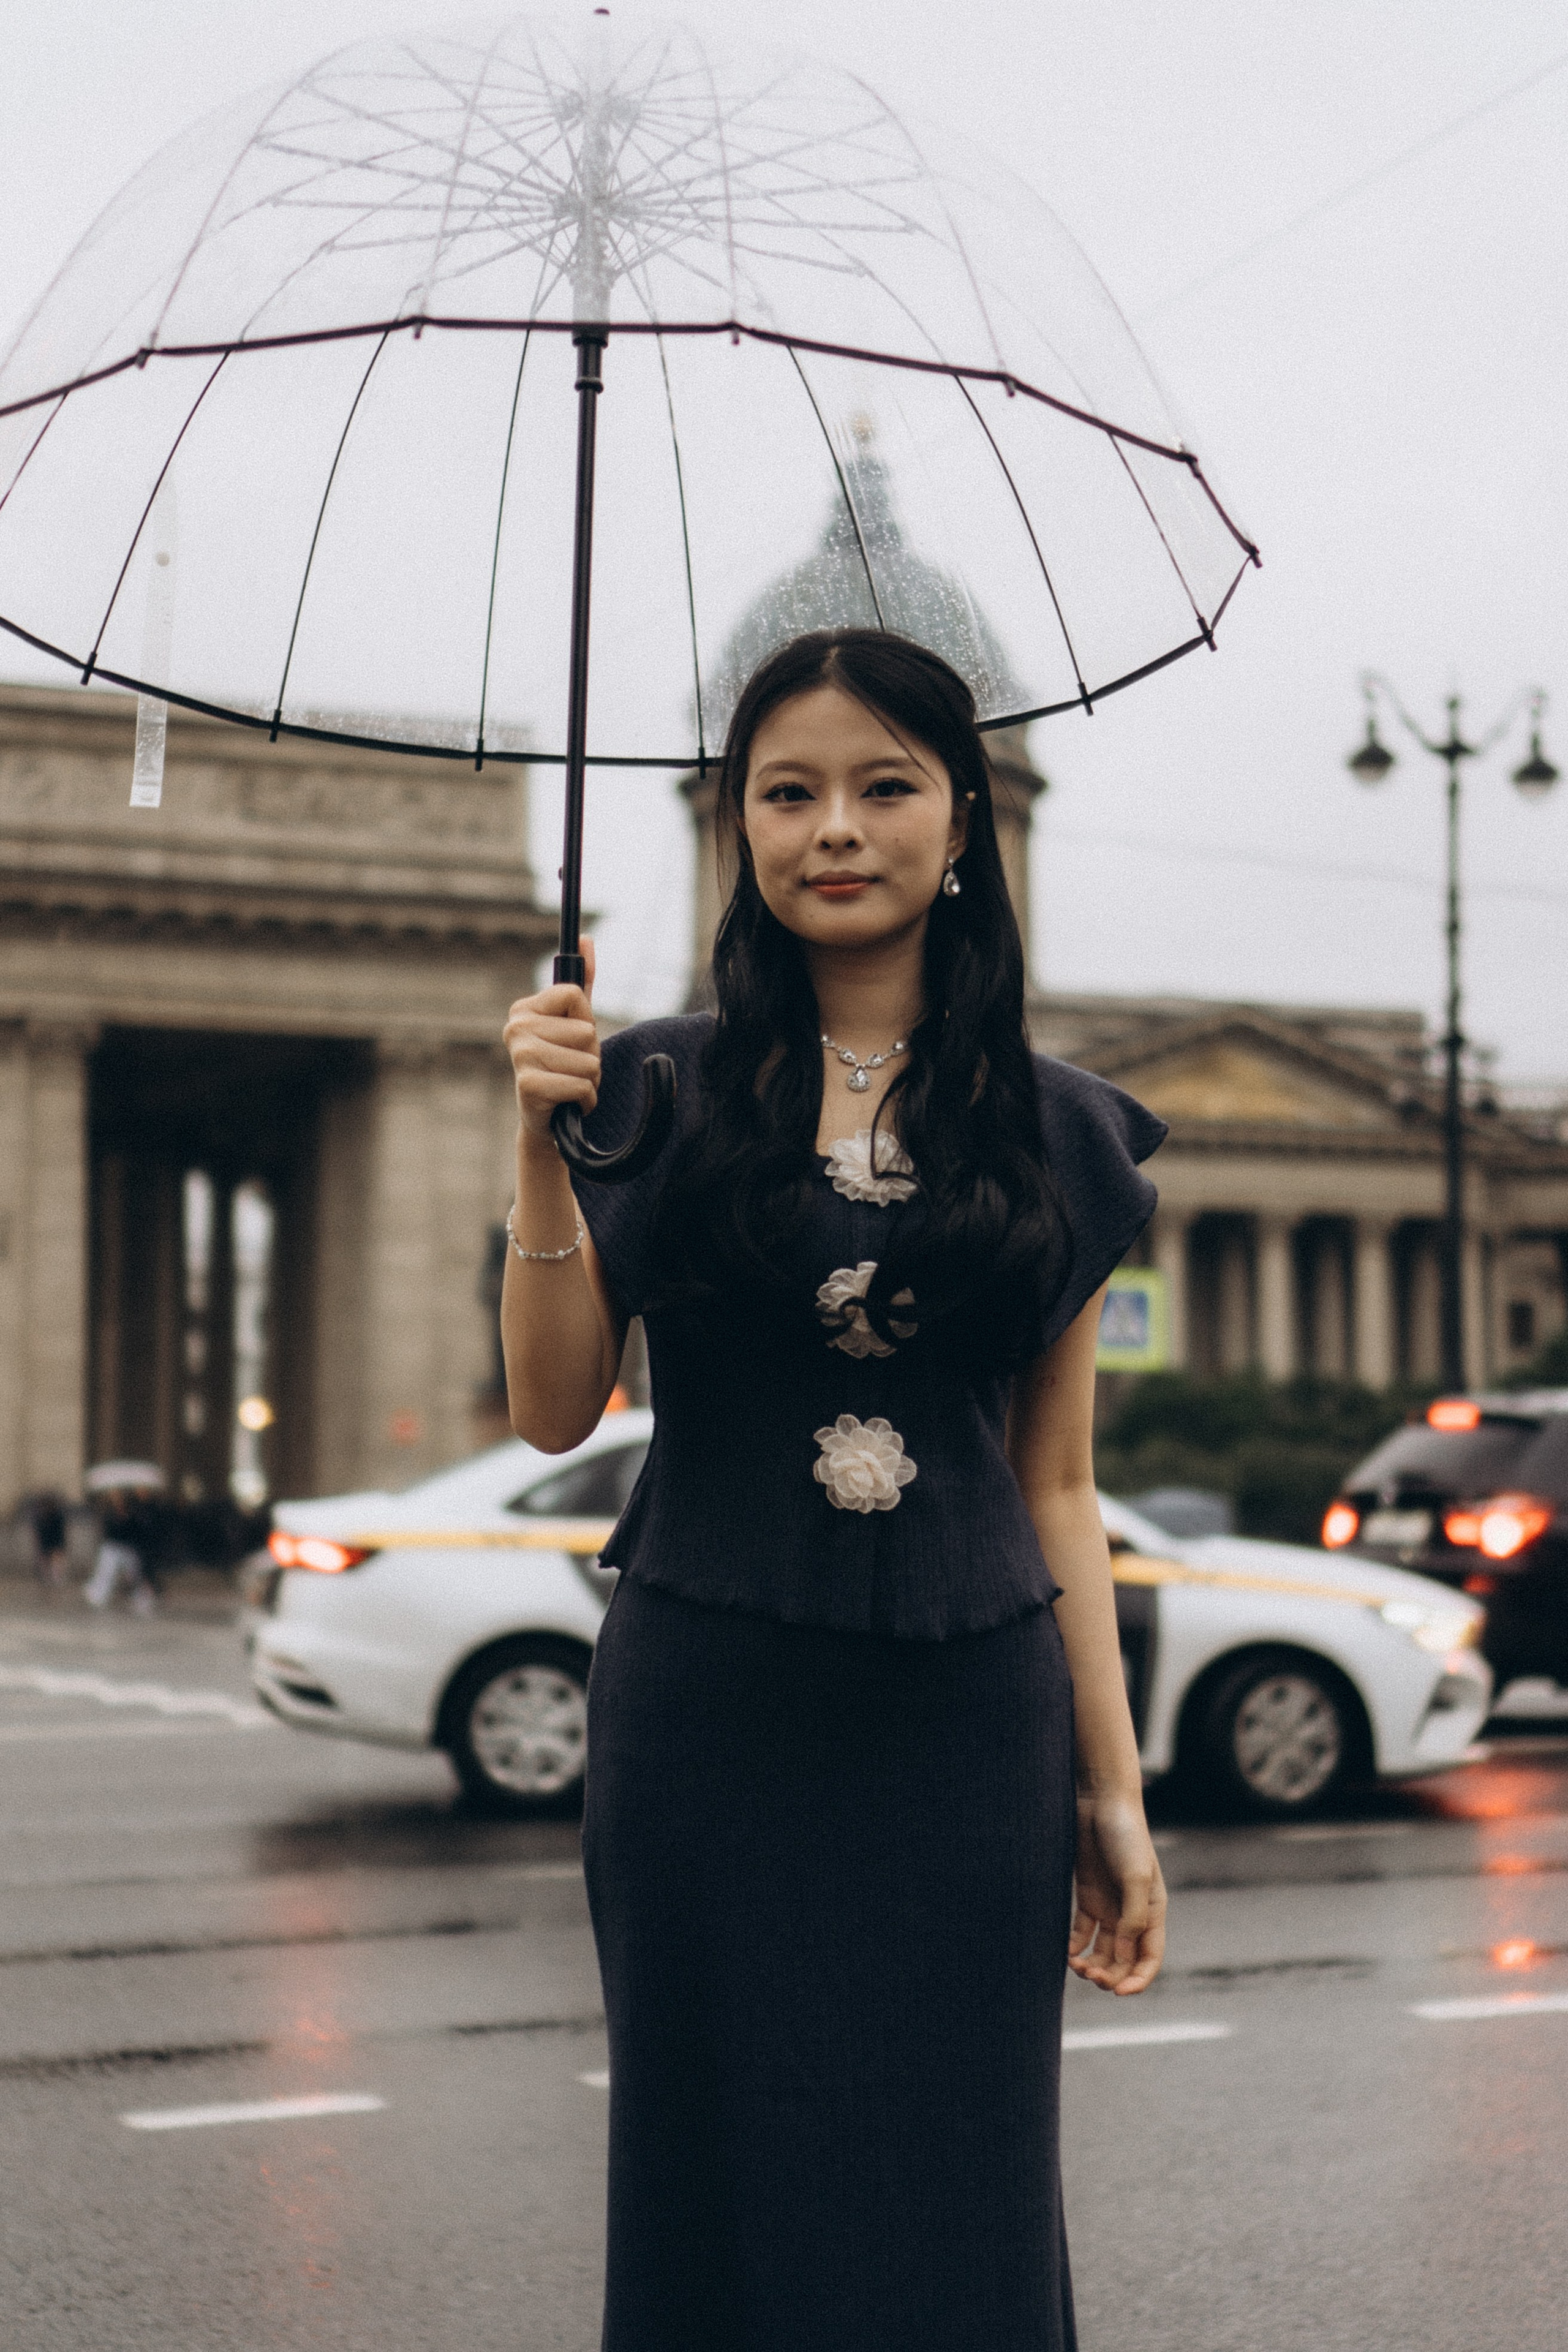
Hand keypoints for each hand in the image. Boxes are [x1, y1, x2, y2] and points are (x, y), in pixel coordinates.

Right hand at [504, 938, 599, 1142]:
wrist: (547, 1121)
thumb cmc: (562, 1067)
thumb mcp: (574, 1023)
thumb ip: (582, 982)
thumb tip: (587, 938)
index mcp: (524, 1009)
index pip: (574, 994)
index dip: (585, 1020)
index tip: (572, 1038)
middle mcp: (516, 1028)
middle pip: (586, 1030)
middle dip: (590, 1054)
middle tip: (570, 1068)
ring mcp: (520, 1056)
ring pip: (588, 1060)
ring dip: (589, 1079)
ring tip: (568, 1085)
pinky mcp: (529, 1086)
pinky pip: (582, 1085)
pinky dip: (585, 1099)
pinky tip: (567, 1103)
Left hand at [1069, 1789, 1165, 1995]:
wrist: (1101, 1802)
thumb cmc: (1126, 1836)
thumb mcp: (1136, 1877)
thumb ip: (1132, 1917)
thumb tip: (1124, 1954)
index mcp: (1152, 1912)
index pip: (1149, 1958)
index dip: (1138, 1980)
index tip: (1120, 1993)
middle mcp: (1132, 1914)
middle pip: (1124, 1960)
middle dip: (1110, 1975)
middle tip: (1090, 1976)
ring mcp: (1109, 1906)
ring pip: (1103, 1951)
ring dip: (1092, 1965)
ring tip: (1077, 1966)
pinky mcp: (1088, 1897)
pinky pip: (1082, 1933)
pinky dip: (1075, 1947)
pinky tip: (1066, 1952)